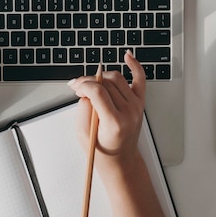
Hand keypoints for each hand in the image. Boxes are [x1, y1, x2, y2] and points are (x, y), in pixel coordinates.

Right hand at [68, 51, 145, 171]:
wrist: (120, 160)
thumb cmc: (101, 150)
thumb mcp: (82, 133)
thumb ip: (83, 108)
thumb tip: (86, 89)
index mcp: (115, 123)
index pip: (98, 92)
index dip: (83, 85)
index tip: (75, 88)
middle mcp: (129, 113)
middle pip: (106, 83)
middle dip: (88, 82)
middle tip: (79, 88)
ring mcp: (136, 106)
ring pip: (117, 78)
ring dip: (101, 78)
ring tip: (92, 85)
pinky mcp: (140, 102)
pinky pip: (139, 78)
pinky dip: (134, 65)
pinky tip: (127, 56)